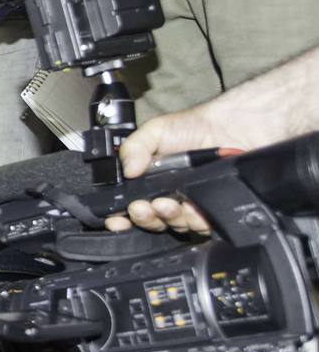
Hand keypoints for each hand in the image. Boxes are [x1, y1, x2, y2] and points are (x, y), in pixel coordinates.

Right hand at [103, 108, 229, 235]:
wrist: (235, 125)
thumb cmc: (195, 126)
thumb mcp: (155, 131)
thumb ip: (134, 147)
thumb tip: (126, 171)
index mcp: (150, 182)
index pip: (130, 207)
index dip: (121, 218)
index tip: (116, 219)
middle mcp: (169, 196)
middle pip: (152, 221)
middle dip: (144, 218)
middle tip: (141, 207)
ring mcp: (192, 205)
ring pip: (176, 226)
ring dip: (168, 218)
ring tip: (167, 204)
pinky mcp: (215, 210)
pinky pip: (203, 226)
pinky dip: (196, 221)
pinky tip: (193, 208)